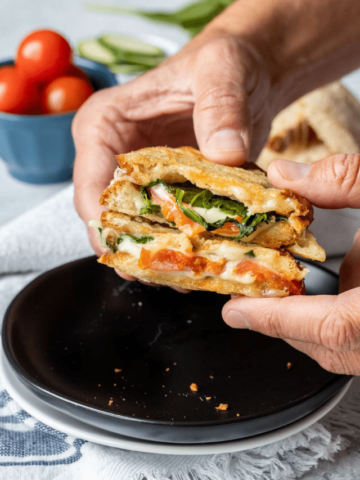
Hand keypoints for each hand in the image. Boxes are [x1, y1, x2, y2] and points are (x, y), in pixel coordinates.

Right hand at [73, 33, 271, 283]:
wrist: (248, 75)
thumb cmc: (223, 62)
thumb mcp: (221, 69)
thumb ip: (221, 106)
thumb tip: (223, 151)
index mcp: (106, 126)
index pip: (90, 183)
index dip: (103, 222)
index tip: (126, 249)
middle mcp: (116, 159)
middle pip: (112, 217)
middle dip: (135, 248)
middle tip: (164, 274)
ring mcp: (143, 181)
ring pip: (139, 230)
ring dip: (161, 255)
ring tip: (187, 276)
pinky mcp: (169, 194)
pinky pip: (170, 228)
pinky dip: (184, 246)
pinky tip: (203, 261)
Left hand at [223, 154, 359, 374]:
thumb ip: (346, 180)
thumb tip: (286, 175)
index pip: (331, 327)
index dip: (278, 320)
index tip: (235, 312)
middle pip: (330, 346)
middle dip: (281, 324)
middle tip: (244, 302)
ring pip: (343, 348)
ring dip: (304, 324)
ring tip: (270, 295)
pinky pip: (356, 336)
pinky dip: (330, 318)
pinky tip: (319, 291)